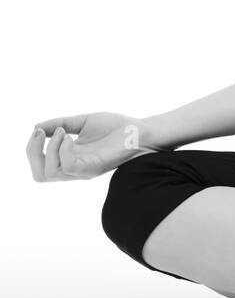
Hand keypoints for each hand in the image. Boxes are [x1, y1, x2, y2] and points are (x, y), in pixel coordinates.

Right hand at [26, 113, 160, 181]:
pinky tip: (69, 136)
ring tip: (62, 132)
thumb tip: (36, 127)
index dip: (31, 149)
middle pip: (40, 175)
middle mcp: (74, 168)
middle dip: (32, 152)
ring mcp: (83, 170)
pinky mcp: (93, 168)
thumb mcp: (82, 122)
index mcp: (70, 158)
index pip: (40, 166)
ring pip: (50, 173)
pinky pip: (68, 166)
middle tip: (40, 133)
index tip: (38, 129)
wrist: (140, 130)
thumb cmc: (116, 127)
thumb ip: (60, 124)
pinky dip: (62, 150)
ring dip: (49, 148)